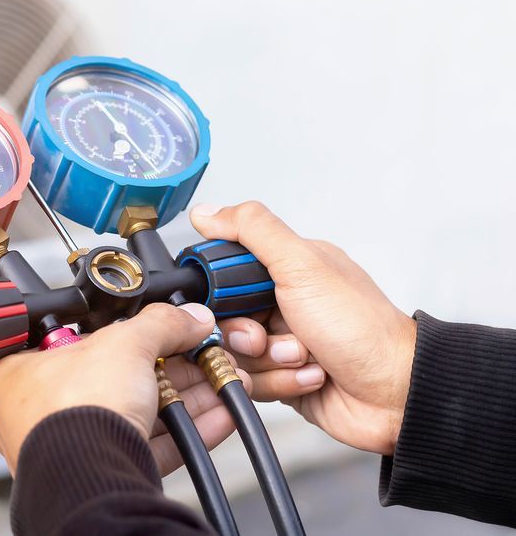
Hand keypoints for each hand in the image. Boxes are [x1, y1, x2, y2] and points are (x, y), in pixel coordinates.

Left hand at [0, 303, 240, 474]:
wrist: (90, 476)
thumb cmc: (74, 412)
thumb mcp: (124, 344)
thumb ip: (161, 325)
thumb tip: (187, 317)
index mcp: (17, 372)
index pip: (75, 341)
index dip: (124, 332)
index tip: (163, 329)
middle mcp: (37, 411)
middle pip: (114, 378)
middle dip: (170, 367)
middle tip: (200, 355)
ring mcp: (70, 443)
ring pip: (136, 413)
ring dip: (185, 398)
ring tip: (219, 381)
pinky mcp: (102, 470)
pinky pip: (149, 446)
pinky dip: (185, 431)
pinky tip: (217, 416)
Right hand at [190, 201, 417, 454]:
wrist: (395, 391)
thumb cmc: (363, 328)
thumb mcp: (303, 266)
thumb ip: (253, 231)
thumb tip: (208, 212)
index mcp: (289, 269)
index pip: (224, 273)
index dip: (219, 292)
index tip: (234, 302)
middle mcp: (283, 303)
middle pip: (223, 319)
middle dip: (246, 334)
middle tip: (269, 336)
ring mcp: (282, 341)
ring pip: (236, 354)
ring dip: (268, 361)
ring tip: (304, 358)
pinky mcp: (282, 376)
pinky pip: (252, 381)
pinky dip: (280, 382)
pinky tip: (310, 376)